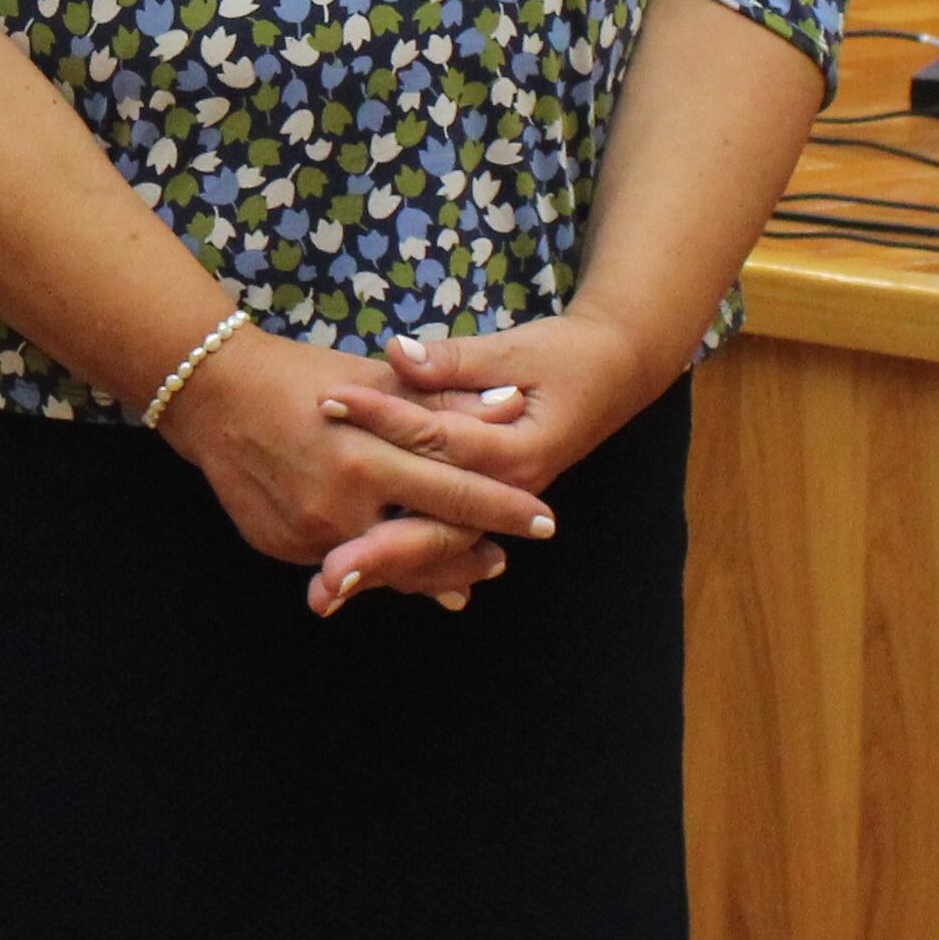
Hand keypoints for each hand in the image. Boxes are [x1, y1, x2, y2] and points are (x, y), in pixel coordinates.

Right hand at [154, 329, 556, 617]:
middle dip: (471, 555)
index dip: (503, 509)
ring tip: (467, 572)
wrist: (211, 396)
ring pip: (385, 567)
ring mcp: (306, 536)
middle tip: (503, 561)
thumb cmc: (300, 376)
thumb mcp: (373, 379)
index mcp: (364, 458)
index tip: (546, 521)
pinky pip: (344, 563)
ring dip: (430, 570)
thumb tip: (514, 407)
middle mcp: (336, 507)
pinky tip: (400, 563)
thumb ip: (443, 401)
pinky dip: (378, 564)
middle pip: (425, 546)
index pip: (453, 492)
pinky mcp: (281, 548)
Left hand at [303, 308, 671, 610]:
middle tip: (325, 574)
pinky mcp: (483, 506)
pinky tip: (351, 581)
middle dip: (379, 550)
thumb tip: (398, 355)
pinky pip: (441, 539)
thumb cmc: (565, 356)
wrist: (613, 372)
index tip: (326, 404)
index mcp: (517, 451)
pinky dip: (401, 560)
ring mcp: (497, 506)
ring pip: (436, 545)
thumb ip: (453, 361)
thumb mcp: (513, 350)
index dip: (379, 419)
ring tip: (326, 590)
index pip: (437, 441)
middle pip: (436, 527)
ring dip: (384, 568)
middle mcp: (509, 489)